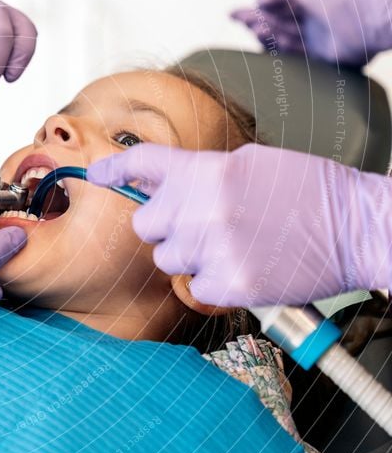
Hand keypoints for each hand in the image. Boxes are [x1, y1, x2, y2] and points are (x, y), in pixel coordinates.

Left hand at [87, 142, 391, 307]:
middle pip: (144, 224)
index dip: (112, 168)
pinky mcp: (230, 285)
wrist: (358, 226)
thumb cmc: (308, 190)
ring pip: (167, 260)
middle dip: (164, 226)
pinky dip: (212, 282)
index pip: (142, 164)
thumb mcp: (249, 163)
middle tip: (196, 223)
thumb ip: (198, 173)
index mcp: (207, 170)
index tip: (95, 174)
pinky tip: (242, 266)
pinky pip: (194, 288)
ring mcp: (214, 249)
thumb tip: (158, 182)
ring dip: (187, 255)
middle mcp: (202, 208)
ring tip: (230, 245)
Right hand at [232, 0, 391, 65]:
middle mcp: (312, 21)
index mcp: (309, 1)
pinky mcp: (319, 61)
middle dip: (255, 22)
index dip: (254, 10)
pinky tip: (264, 48)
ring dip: (264, 36)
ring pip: (281, 41)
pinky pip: (293, 59)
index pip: (275, 7)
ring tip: (254, 30)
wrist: (364, 17)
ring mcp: (316, 41)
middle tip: (239, 20)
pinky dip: (277, 53)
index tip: (233, 13)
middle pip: (275, 25)